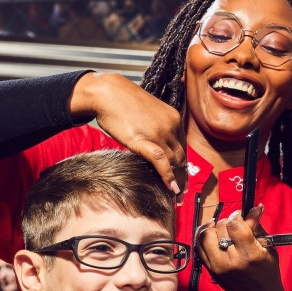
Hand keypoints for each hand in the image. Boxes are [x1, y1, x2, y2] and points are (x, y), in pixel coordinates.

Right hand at [69, 72, 187, 202]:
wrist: (107, 93)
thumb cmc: (122, 103)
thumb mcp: (147, 115)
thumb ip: (156, 129)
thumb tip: (156, 148)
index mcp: (174, 118)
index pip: (183, 148)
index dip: (184, 167)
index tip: (183, 180)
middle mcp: (171, 126)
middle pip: (181, 157)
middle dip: (183, 178)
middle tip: (182, 194)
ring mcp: (159, 133)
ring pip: (174, 162)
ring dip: (177, 182)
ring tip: (176, 197)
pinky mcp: (144, 140)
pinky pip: (161, 162)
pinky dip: (168, 176)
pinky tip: (171, 189)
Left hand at [194, 206, 291, 290]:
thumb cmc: (267, 272)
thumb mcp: (268, 248)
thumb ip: (257, 227)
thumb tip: (254, 208)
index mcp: (249, 254)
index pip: (233, 225)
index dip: (237, 215)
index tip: (241, 215)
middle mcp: (230, 260)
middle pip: (220, 228)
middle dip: (228, 222)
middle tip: (235, 225)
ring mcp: (216, 266)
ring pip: (205, 235)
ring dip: (214, 228)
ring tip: (223, 230)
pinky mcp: (209, 269)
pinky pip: (198, 246)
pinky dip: (204, 237)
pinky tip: (212, 234)